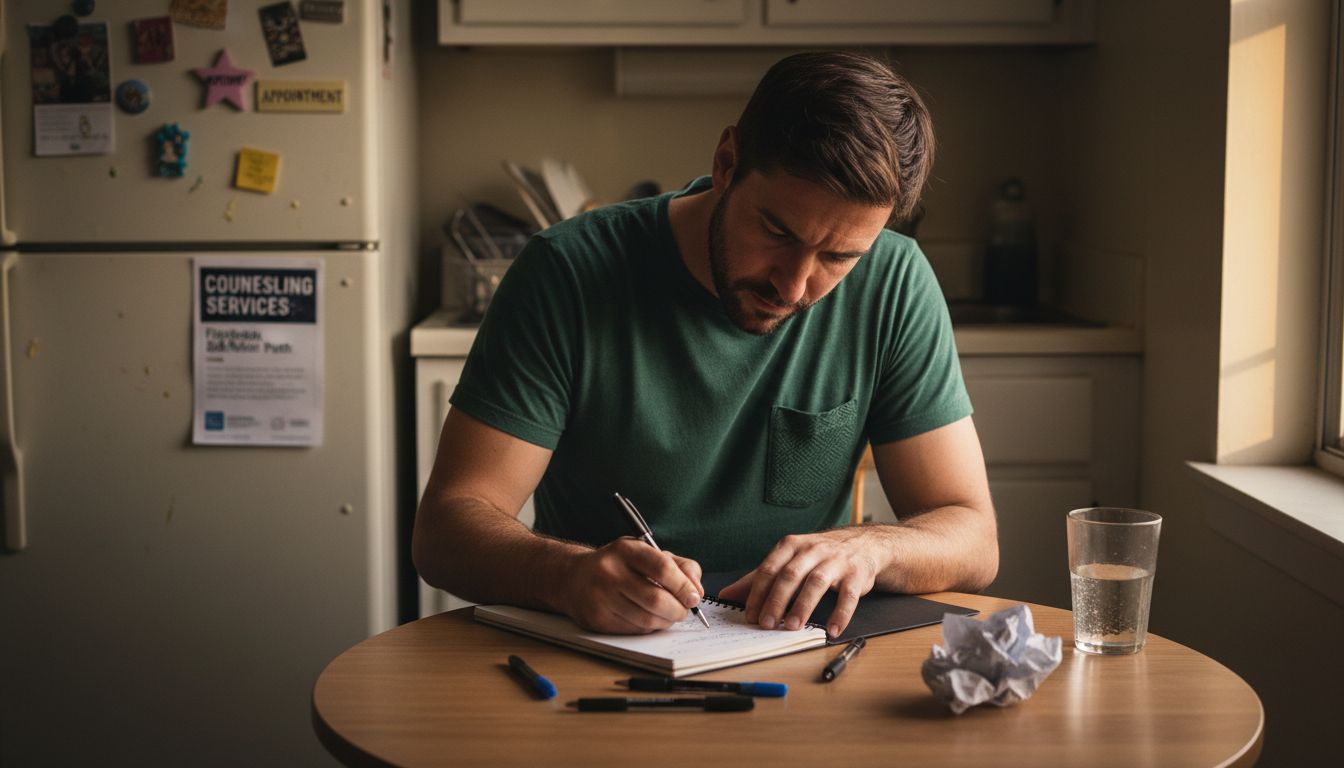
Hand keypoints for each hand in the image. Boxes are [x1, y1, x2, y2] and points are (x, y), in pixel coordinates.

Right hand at [558, 537, 703, 633]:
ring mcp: (600, 597)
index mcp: (626, 550)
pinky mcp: (597, 619)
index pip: (662, 568)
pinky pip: (634, 630)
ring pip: (647, 619)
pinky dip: (649, 627)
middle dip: (678, 610)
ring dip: (665, 621)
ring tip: (668, 614)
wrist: (574, 578)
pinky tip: (647, 618)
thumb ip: (679, 566)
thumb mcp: (647, 553)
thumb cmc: (619, 564)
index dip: (683, 586)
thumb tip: (697, 591)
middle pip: (656, 599)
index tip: (694, 597)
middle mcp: (609, 571)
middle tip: (684, 610)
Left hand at [717, 528, 880, 638]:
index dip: (758, 593)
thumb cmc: (819, 556)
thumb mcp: (788, 559)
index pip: (769, 569)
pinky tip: (832, 629)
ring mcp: (836, 561)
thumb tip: (727, 594)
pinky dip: (840, 614)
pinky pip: (848, 595)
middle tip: (767, 624)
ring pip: (816, 582)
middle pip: (790, 575)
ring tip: (793, 627)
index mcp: (791, 545)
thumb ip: (760, 577)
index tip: (750, 615)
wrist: (863, 544)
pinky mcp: (856, 574)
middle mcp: (812, 550)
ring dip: (803, 606)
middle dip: (776, 601)